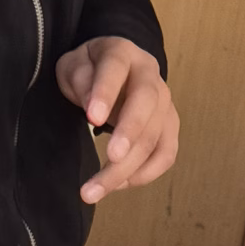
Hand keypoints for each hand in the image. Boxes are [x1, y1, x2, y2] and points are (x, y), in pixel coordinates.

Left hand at [55, 36, 178, 200]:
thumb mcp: (74, 65)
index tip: (92, 118)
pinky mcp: (169, 127)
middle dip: (130, 133)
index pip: (116, 70)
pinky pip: (166, 155)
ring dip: (128, 168)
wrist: (116, 70)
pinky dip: (145, 174)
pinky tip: (119, 185)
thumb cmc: (90, 70)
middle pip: (146, 105)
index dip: (106, 93)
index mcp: (123, 54)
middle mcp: (150, 76)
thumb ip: (81, 80)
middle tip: (111, 158)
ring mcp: (164, 103)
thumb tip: (93, 109)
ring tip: (94, 191)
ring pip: (155, 137)